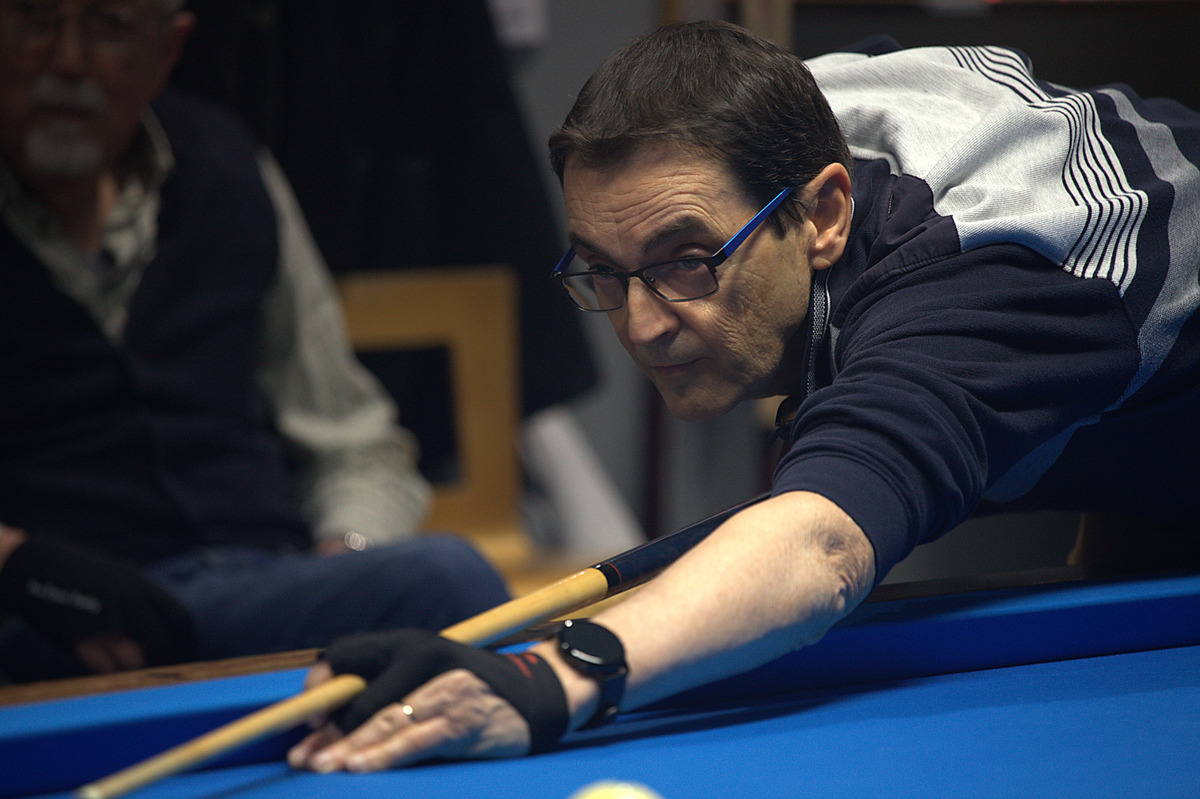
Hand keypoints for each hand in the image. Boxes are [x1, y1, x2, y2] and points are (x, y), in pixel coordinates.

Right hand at [0, 535, 194, 669]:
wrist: (34, 568)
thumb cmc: (81, 575)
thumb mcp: (118, 577)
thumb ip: (141, 602)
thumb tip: (168, 628)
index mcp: (139, 585)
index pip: (179, 617)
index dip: (185, 639)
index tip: (187, 651)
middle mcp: (127, 601)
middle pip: (161, 640)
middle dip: (167, 657)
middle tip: (168, 669)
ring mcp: (103, 620)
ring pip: (134, 658)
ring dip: (136, 666)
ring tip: (131, 666)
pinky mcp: (78, 638)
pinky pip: (105, 665)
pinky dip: (111, 670)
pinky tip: (109, 667)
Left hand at [287, 629, 568, 771]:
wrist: (540, 691)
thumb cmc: (477, 689)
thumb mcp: (433, 676)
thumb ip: (395, 690)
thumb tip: (337, 724)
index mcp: (411, 646)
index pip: (353, 656)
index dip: (324, 686)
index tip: (306, 718)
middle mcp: (424, 660)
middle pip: (364, 699)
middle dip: (328, 732)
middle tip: (300, 757)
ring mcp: (444, 691)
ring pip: (385, 721)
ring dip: (348, 747)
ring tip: (320, 765)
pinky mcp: (462, 721)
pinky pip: (415, 740)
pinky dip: (384, 754)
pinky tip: (362, 766)